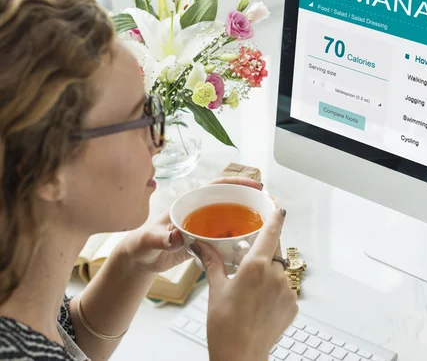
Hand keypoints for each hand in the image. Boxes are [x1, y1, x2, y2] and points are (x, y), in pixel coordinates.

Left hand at [119, 176, 263, 273]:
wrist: (140, 260)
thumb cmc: (142, 245)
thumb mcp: (150, 240)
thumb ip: (162, 238)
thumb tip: (176, 235)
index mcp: (189, 203)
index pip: (216, 186)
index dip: (237, 183)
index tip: (255, 185)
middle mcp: (200, 212)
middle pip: (229, 201)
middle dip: (249, 200)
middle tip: (269, 206)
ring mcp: (204, 227)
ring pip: (230, 219)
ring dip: (247, 221)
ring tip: (266, 225)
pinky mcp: (206, 242)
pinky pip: (227, 238)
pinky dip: (239, 240)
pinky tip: (250, 245)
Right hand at [191, 208, 297, 360]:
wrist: (240, 355)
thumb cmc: (225, 325)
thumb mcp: (216, 289)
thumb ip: (212, 262)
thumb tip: (201, 245)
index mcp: (256, 266)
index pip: (271, 232)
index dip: (276, 217)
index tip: (278, 208)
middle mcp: (275, 275)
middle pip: (275, 250)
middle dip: (265, 251)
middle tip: (250, 261)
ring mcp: (287, 291)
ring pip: (280, 271)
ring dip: (269, 274)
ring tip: (251, 291)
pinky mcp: (293, 305)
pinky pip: (285, 289)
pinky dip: (274, 291)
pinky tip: (259, 304)